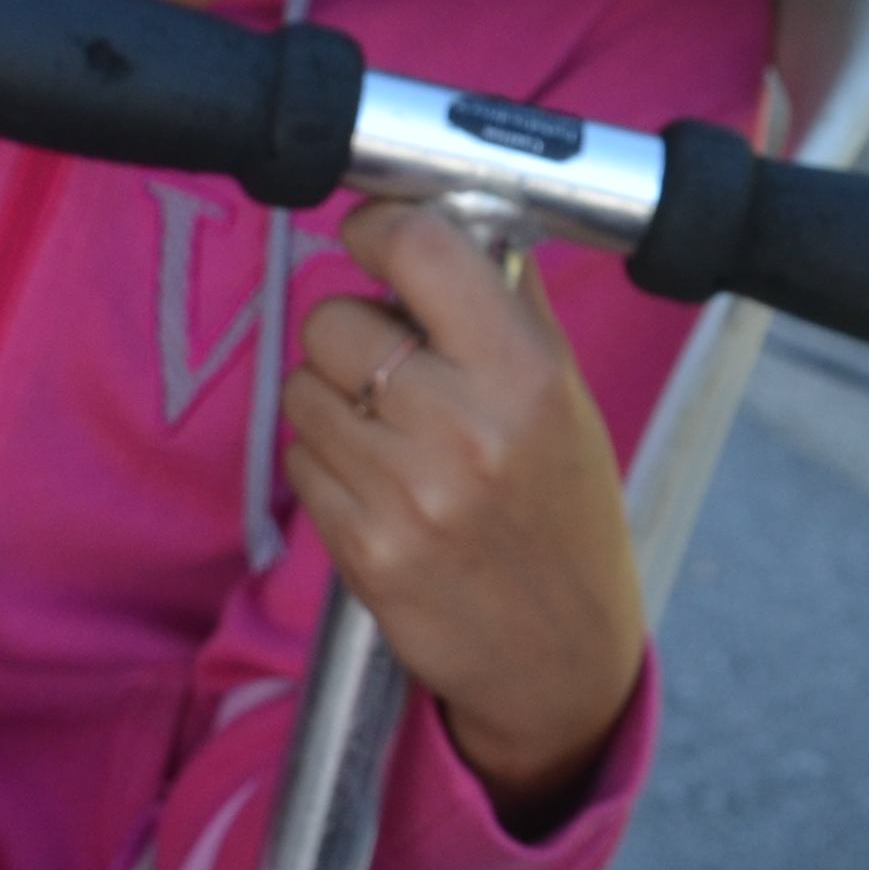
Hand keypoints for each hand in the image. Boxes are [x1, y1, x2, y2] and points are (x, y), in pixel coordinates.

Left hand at [281, 201, 646, 824]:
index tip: (376, 236)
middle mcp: (464, 428)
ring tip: (394, 434)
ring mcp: (405, 493)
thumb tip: (449, 215)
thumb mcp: (567, 399)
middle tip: (395, 363)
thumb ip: (508, 306)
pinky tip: (381, 485)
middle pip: (335, 317)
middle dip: (353, 330)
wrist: (559, 653)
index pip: (421, 247)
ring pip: (304, 387)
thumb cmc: (565, 513)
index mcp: (526, 375)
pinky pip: (301, 458)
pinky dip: (327, 460)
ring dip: (333, 397)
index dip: (380, 227)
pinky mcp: (361, 547)